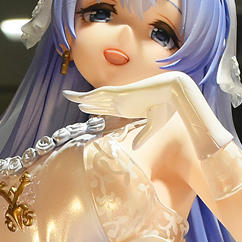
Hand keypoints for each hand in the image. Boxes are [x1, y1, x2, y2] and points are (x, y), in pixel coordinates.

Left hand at [64, 71, 228, 156]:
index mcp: (128, 107)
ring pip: (95, 97)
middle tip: (72, 100)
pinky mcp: (120, 93)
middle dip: (86, 101)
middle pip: (98, 101)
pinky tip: (76, 97)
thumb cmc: (167, 107)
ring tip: (67, 96)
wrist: (174, 92)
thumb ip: (142, 137)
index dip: (96, 107)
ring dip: (81, 97)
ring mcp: (120, 96)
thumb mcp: (153, 127)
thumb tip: (133, 148)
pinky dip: (87, 96)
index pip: (108, 108)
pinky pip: (99, 94)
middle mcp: (121, 101)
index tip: (86, 109)